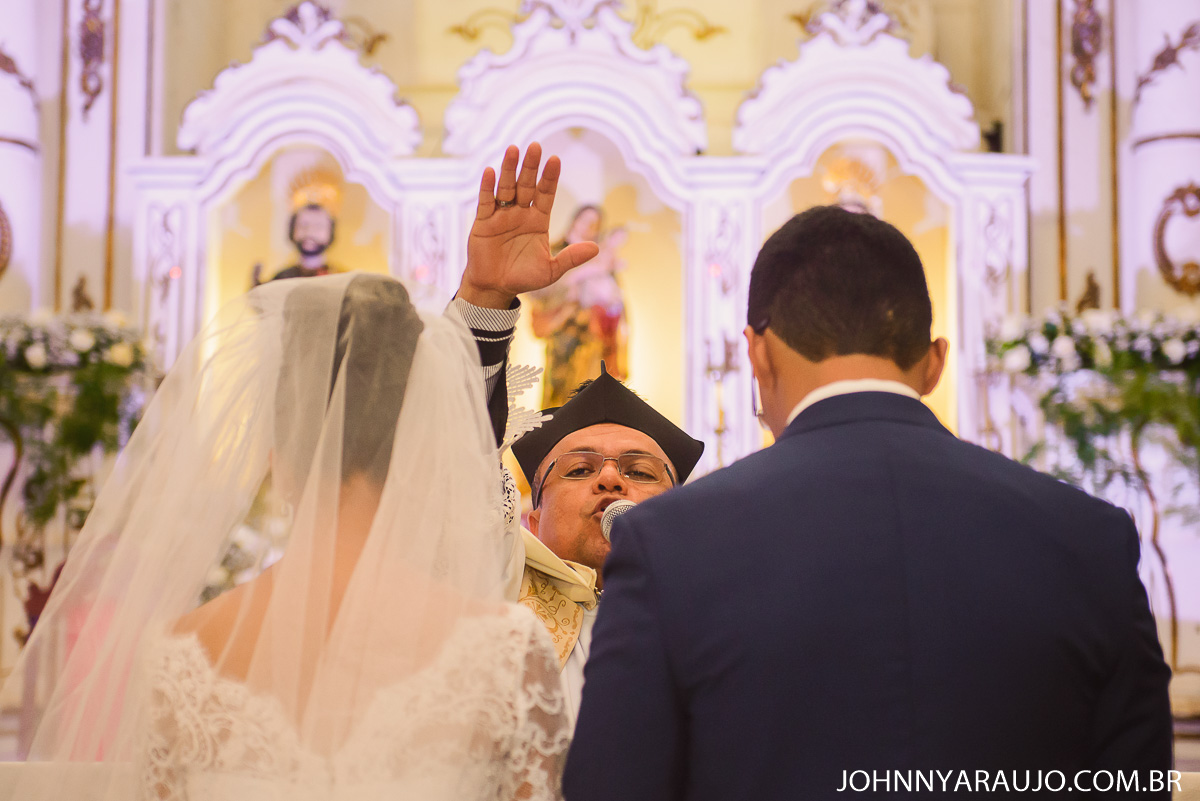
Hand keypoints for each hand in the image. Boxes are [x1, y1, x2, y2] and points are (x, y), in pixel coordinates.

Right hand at [459, 143, 599, 308]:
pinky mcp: (483, 222)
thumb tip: (596, 248)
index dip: (550, 178)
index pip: (546, 194)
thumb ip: (571, 258)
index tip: (555, 160)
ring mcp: (501, 216)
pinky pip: (486, 202)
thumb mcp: (551, 270)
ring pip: (506, 188)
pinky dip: (488, 187)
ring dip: (509, 169)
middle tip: (535, 146)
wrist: (496, 288)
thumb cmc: (524, 278)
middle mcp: (520, 213)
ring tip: (513, 149)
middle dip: (531, 167)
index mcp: (538, 221)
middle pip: (526, 185)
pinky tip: (491, 171)